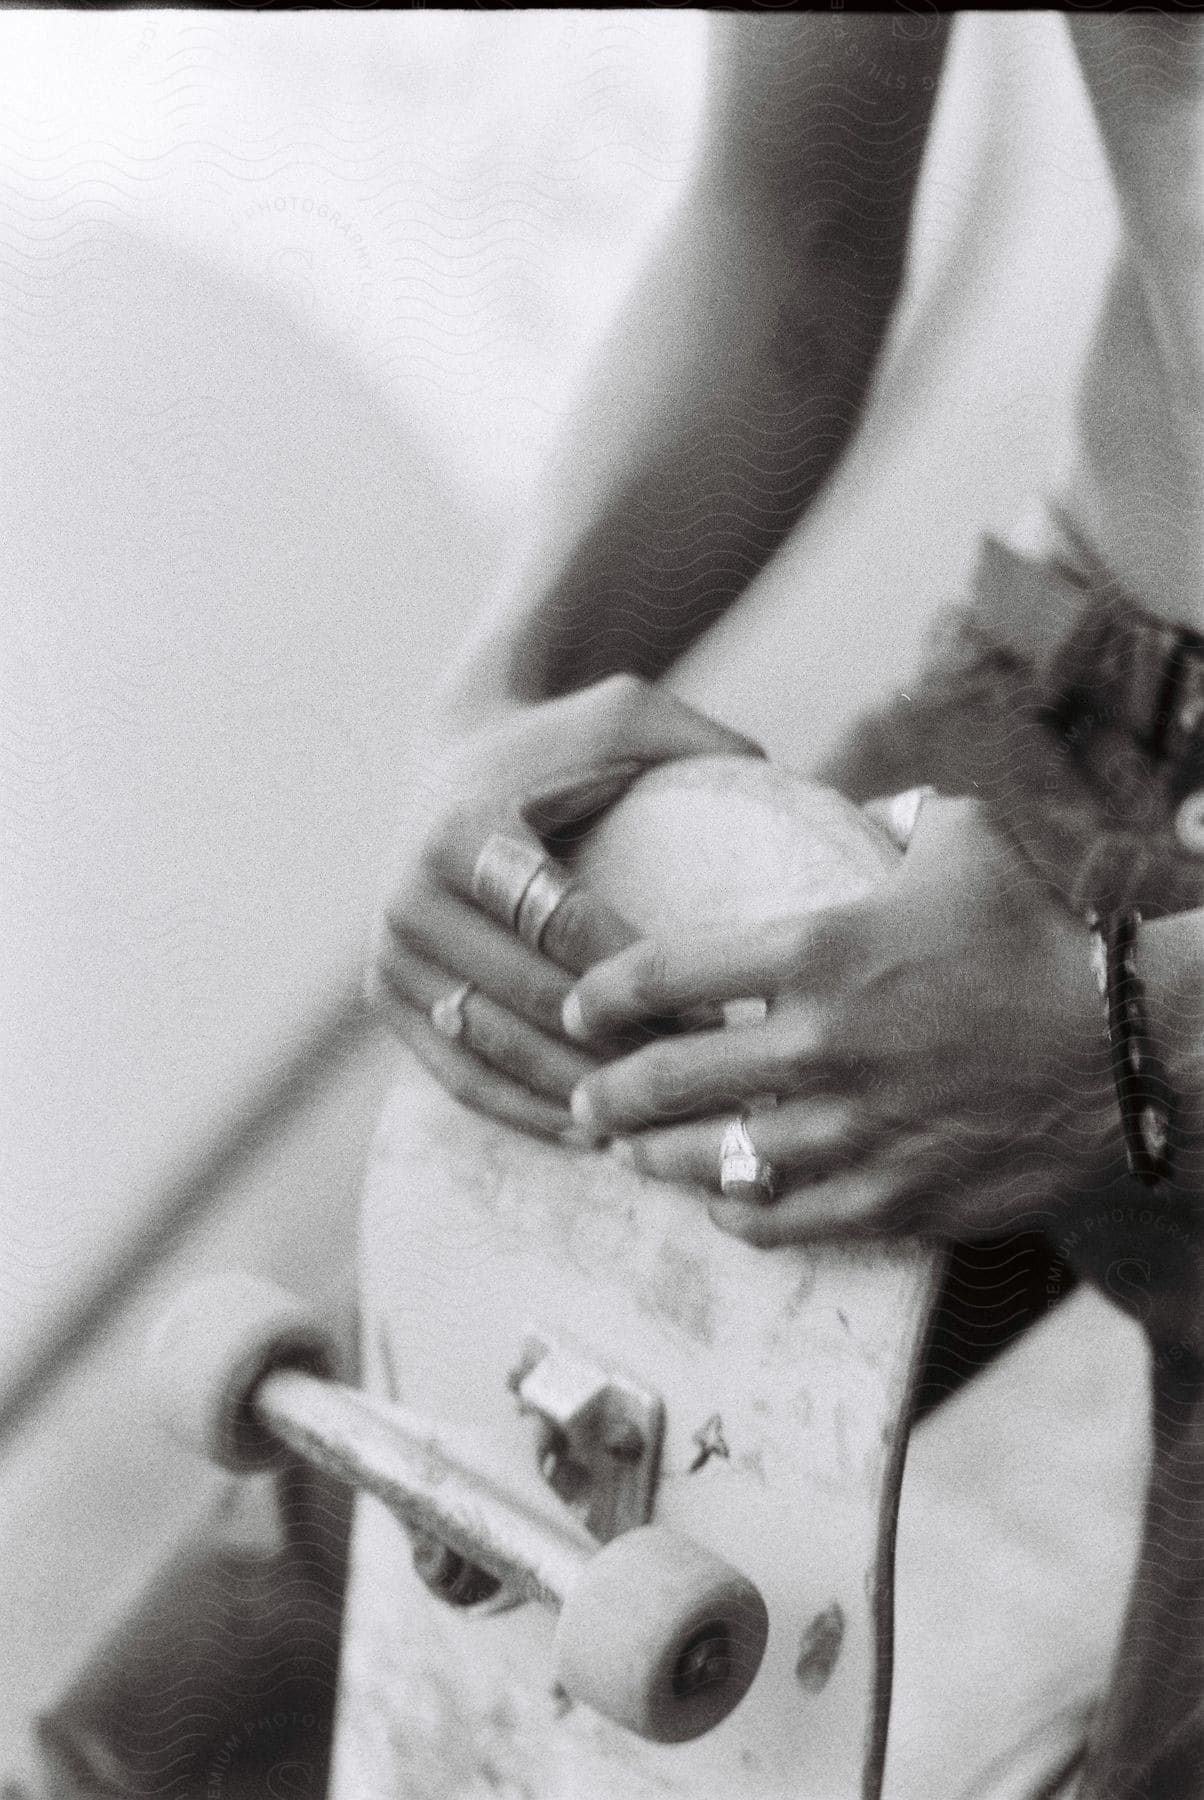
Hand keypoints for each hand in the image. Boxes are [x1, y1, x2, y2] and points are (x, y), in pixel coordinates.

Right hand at [369, 674, 762, 1140]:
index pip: (563, 925)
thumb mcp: (627, 716)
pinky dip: (520, 1109)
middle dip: (623, 1050)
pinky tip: (587, 1137)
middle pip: (531, 997)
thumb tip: (805, 787)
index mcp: (463, 830)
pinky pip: (454, 1073)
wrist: (452, 756)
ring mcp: (388, 952)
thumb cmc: (561, 742)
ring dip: (577, 1094)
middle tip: (704, 1088)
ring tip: (657, 1128)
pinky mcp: (383, 996)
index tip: (722, 1017)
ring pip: (493, 1048)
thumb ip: (705, 741)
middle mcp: (407, 894)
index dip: (646, 978)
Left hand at [561, 797, 1123, 1242]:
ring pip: (708, 1161)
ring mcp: (849, 1130)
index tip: (580, 1009)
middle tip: (584, 1096)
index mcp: (818, 949)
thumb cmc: (1040, 935)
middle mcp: (817, 1044)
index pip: (663, 973)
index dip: (602, 993)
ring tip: (630, 1154)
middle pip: (666, 1078)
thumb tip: (861, 804)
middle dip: (606, 1092)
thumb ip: (891, 812)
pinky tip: (720, 1204)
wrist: (1129, 1052)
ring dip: (655, 1158)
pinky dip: (734, 1215)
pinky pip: (777, 1221)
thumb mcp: (964, 837)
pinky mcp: (888, 1199)